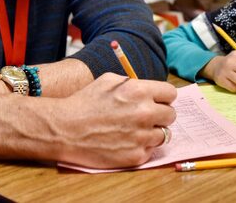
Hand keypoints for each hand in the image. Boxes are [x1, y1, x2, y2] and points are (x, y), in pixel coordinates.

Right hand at [53, 73, 176, 167]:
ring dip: (152, 132)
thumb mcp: (109, 80)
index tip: (157, 101)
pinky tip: (126, 141)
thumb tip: (149, 88)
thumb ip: (133, 83)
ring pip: (164, 134)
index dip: (163, 97)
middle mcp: (144, 113)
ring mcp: (141, 136)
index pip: (171, 94)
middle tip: (145, 116)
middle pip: (171, 115)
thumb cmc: (84, 102)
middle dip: (160, 114)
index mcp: (139, 91)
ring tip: (135, 130)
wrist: (64, 129)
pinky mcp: (135, 156)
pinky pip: (150, 150)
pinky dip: (142, 147)